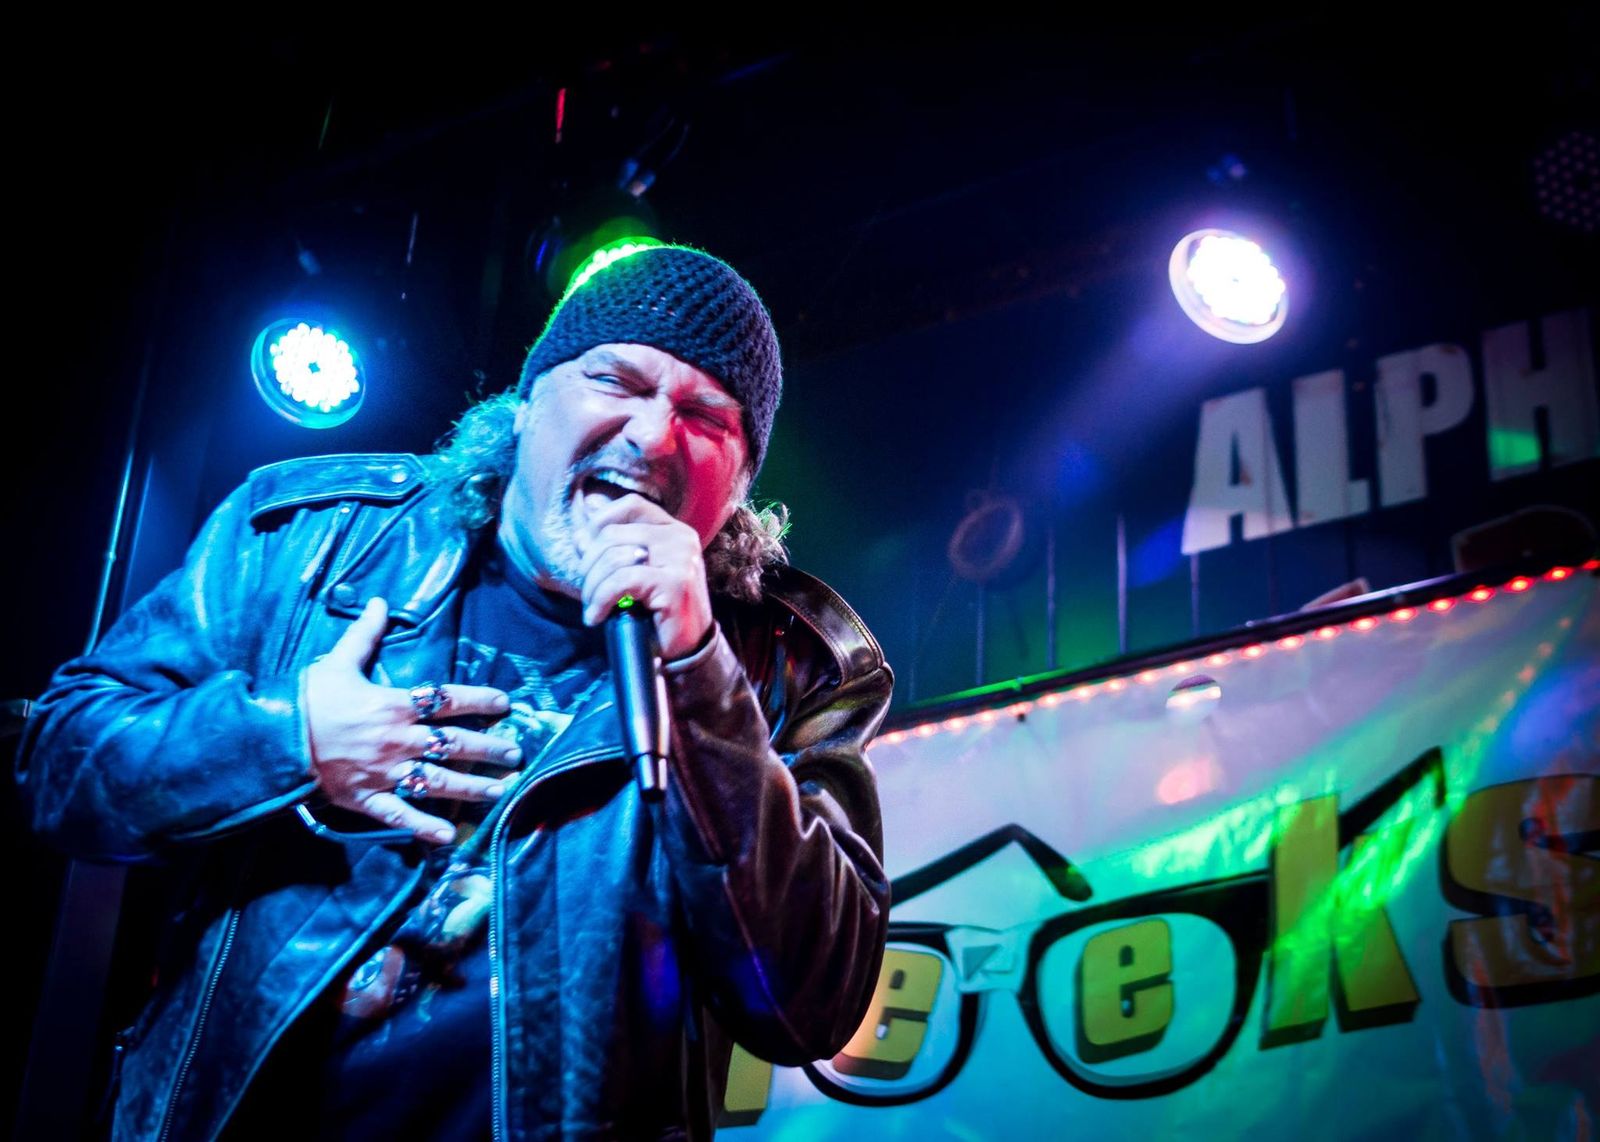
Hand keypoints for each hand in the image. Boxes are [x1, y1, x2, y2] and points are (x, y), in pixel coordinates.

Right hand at [302, 597, 522, 842]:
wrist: (273, 739)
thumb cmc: (308, 699)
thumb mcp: (338, 661)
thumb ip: (364, 634)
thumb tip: (380, 601)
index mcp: (395, 705)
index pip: (449, 700)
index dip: (480, 699)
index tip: (505, 703)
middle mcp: (399, 740)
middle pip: (454, 744)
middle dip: (489, 749)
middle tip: (515, 753)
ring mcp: (386, 772)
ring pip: (438, 781)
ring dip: (472, 787)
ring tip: (499, 790)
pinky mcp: (368, 798)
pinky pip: (401, 815)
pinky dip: (425, 827)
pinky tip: (449, 836)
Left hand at [577, 494, 715, 659]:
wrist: (689, 648)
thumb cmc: (659, 611)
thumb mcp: (636, 572)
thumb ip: (615, 548)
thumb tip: (582, 526)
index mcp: (673, 530)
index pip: (631, 505)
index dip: (600, 522)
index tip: (584, 550)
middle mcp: (680, 539)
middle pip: (613, 534)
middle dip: (589, 565)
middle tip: (587, 592)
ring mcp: (680, 559)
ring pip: (614, 558)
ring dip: (593, 587)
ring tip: (592, 608)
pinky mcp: (674, 583)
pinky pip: (621, 581)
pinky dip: (601, 599)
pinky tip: (596, 616)